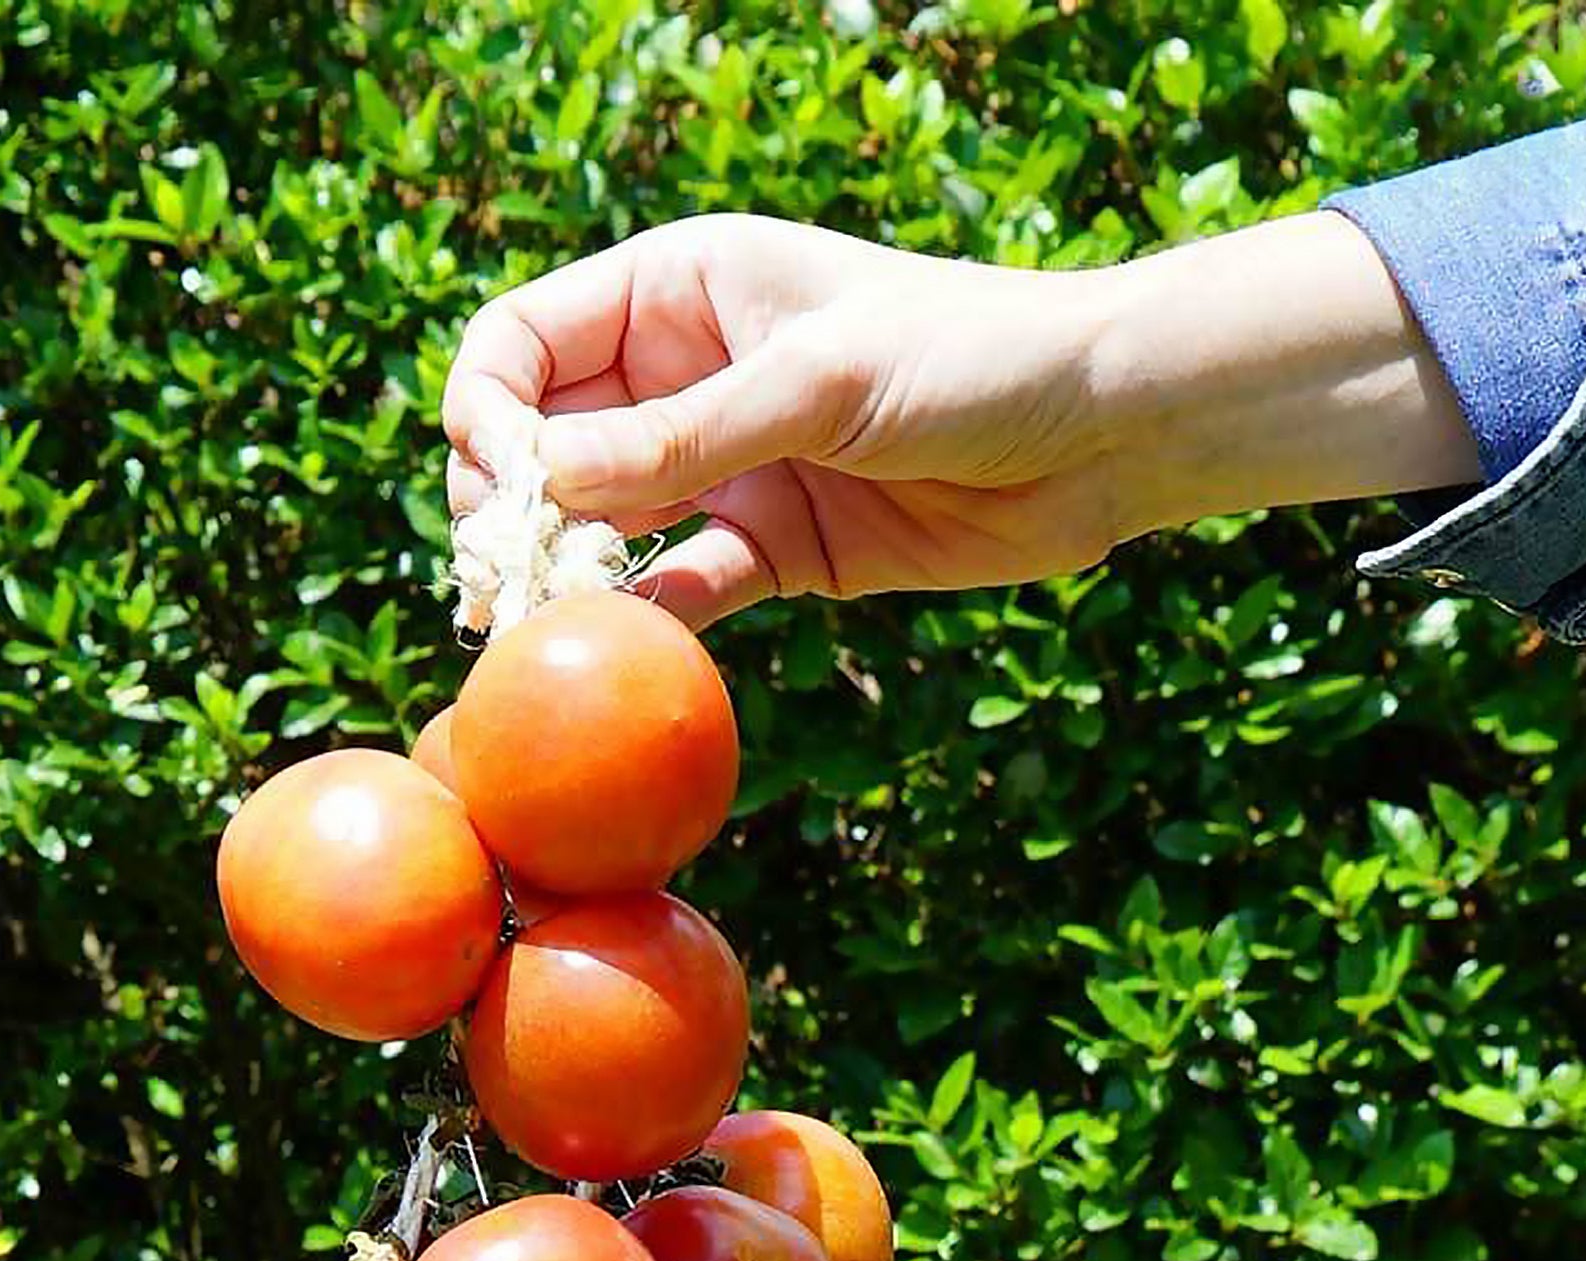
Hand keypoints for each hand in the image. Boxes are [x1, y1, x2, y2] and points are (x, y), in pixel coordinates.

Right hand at [443, 212, 1477, 627]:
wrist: (1096, 433)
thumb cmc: (969, 356)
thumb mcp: (816, 382)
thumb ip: (683, 437)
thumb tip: (547, 487)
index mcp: (681, 290)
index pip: (524, 343)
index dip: (489, 410)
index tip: (505, 483)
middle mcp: (687, 378)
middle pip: (546, 444)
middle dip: (513, 507)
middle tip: (502, 575)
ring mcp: (727, 469)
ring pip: (603, 527)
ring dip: (564, 576)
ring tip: (534, 626)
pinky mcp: (774, 551)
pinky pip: (682, 588)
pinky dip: (646, 617)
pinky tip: (623, 644)